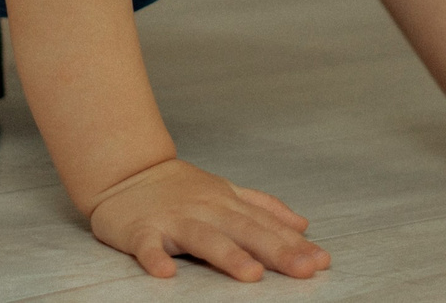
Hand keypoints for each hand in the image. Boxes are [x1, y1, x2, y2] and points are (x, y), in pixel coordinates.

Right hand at [85, 158, 330, 282]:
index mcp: (226, 203)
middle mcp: (205, 210)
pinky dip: (155, 259)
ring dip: (227, 255)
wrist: (125, 170)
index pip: (265, 225)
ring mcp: (173, 219)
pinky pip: (148, 246)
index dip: (293, 244)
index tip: (320, 261)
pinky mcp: (141, 230)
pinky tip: (165, 273)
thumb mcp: (226, 191)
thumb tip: (303, 225)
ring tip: (250, 274)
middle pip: (244, 231)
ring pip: (203, 238)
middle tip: (304, 269)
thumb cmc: (178, 187)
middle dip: (276, 251)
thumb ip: (264, 208)